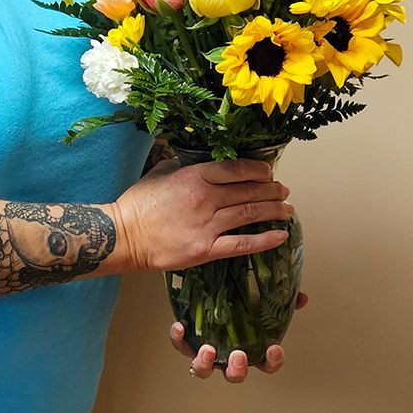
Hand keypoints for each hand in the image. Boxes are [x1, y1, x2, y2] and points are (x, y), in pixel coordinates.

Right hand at [111, 157, 292, 272]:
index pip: (235, 169)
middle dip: (270, 190)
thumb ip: (184, 166)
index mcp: (193, 176)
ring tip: (287, 209)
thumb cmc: (139, 203)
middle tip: (283, 190)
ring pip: (249, 214)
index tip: (268, 171)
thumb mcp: (161, 172)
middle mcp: (204, 198)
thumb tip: (200, 162)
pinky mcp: (206, 249)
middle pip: (247, 191)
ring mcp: (207, 225)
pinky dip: (264, 240)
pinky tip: (280, 236)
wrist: (125, 235)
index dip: (257, 170)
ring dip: (272, 210)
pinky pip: (242, 244)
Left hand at [170, 292, 308, 381]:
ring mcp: (206, 350)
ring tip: (208, 350)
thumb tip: (300, 296)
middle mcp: (227, 354)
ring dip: (206, 363)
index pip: (265, 364)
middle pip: (234, 373)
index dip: (271, 361)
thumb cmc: (235, 303)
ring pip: (204, 368)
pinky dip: (180, 339)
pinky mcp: (187, 340)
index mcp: (249, 348)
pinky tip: (180, 326)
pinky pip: (181, 345)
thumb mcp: (258, 299)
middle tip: (238, 356)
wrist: (204, 290)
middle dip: (237, 369)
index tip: (274, 350)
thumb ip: (279, 299)